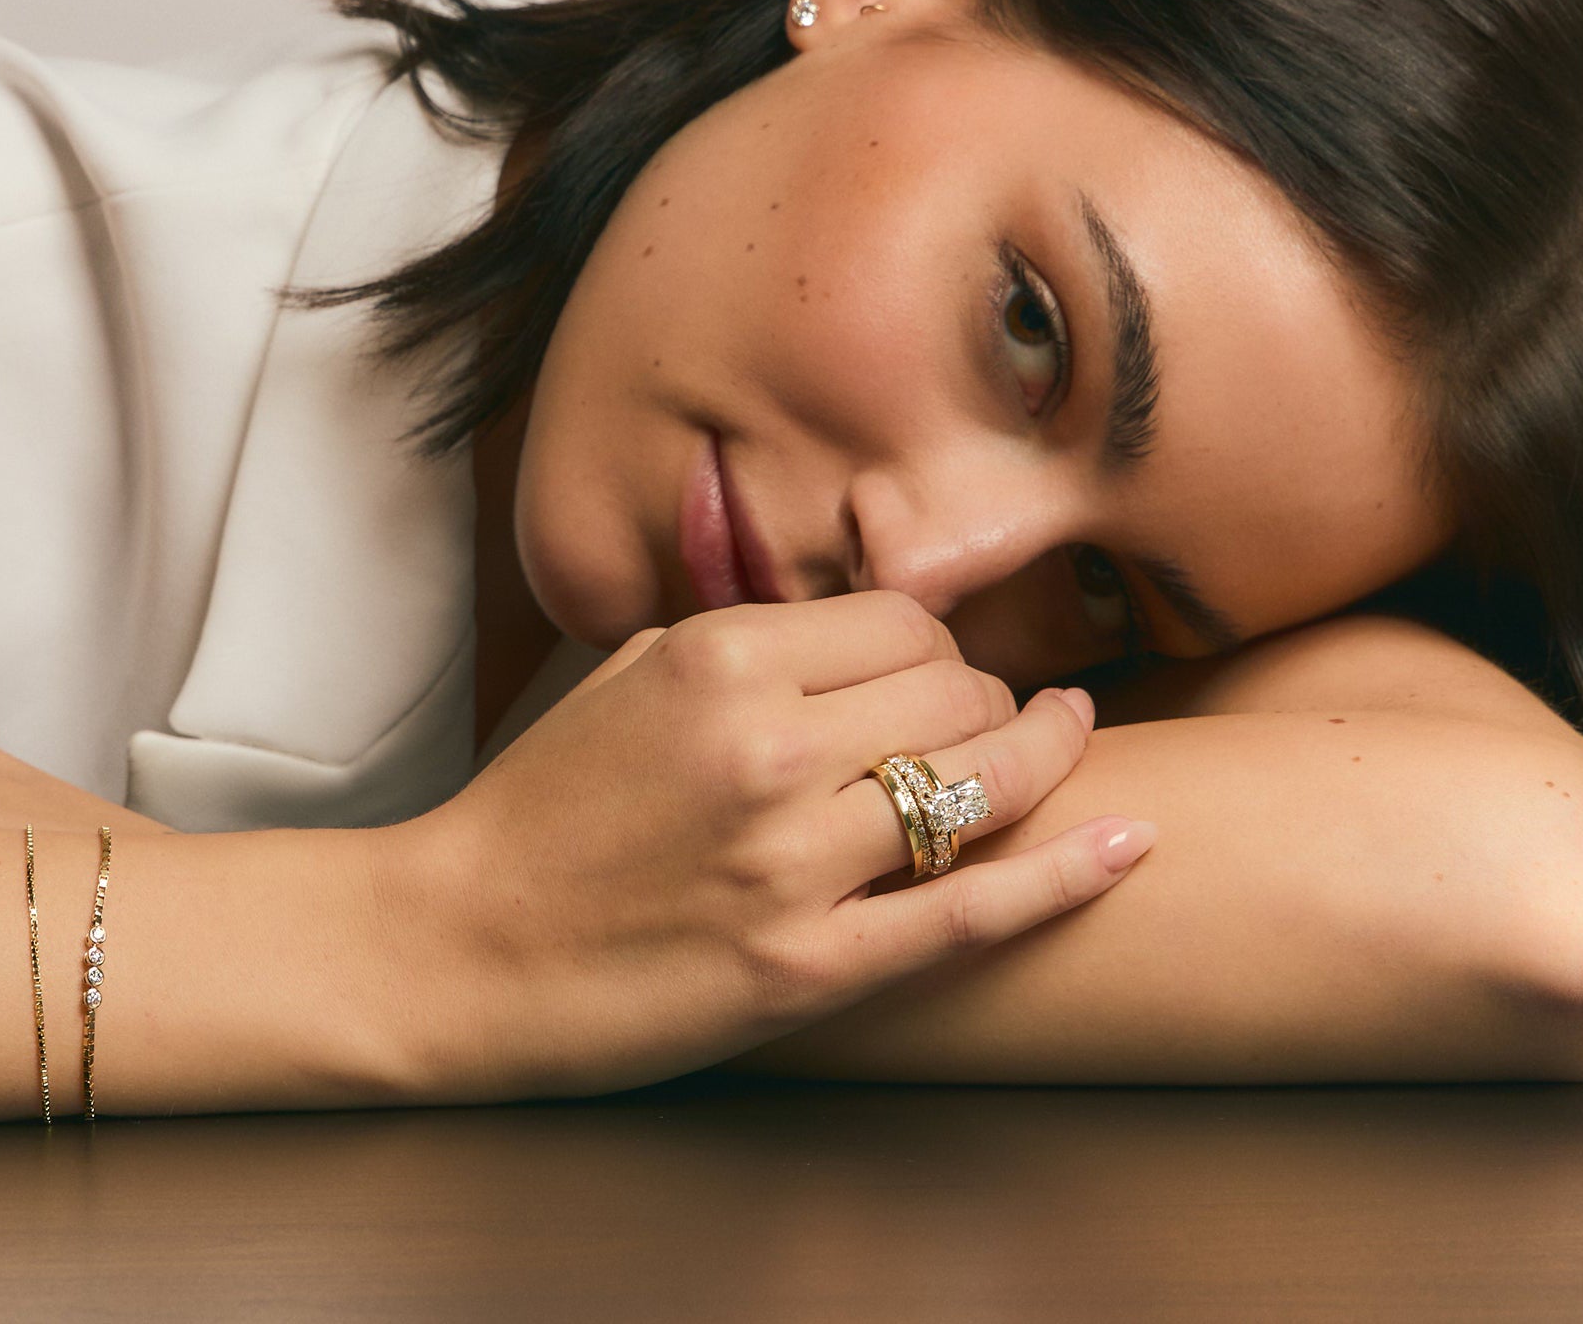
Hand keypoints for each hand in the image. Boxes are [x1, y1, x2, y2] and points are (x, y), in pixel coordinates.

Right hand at [382, 591, 1152, 1100]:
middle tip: (986, 720)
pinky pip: (972, 911)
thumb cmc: (537, 811)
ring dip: (1039, 763)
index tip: (935, 672)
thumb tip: (868, 616)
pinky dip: (1065, 876)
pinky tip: (1127, 844)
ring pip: (983, 785)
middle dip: (989, 701)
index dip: (938, 645)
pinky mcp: (806, 965)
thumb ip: (746, 637)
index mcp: (719, 661)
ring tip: (1064, 746)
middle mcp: (767, 750)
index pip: (906, 621)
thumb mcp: (626, 677)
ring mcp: (791, 864)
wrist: (455, 946)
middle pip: (959, 692)